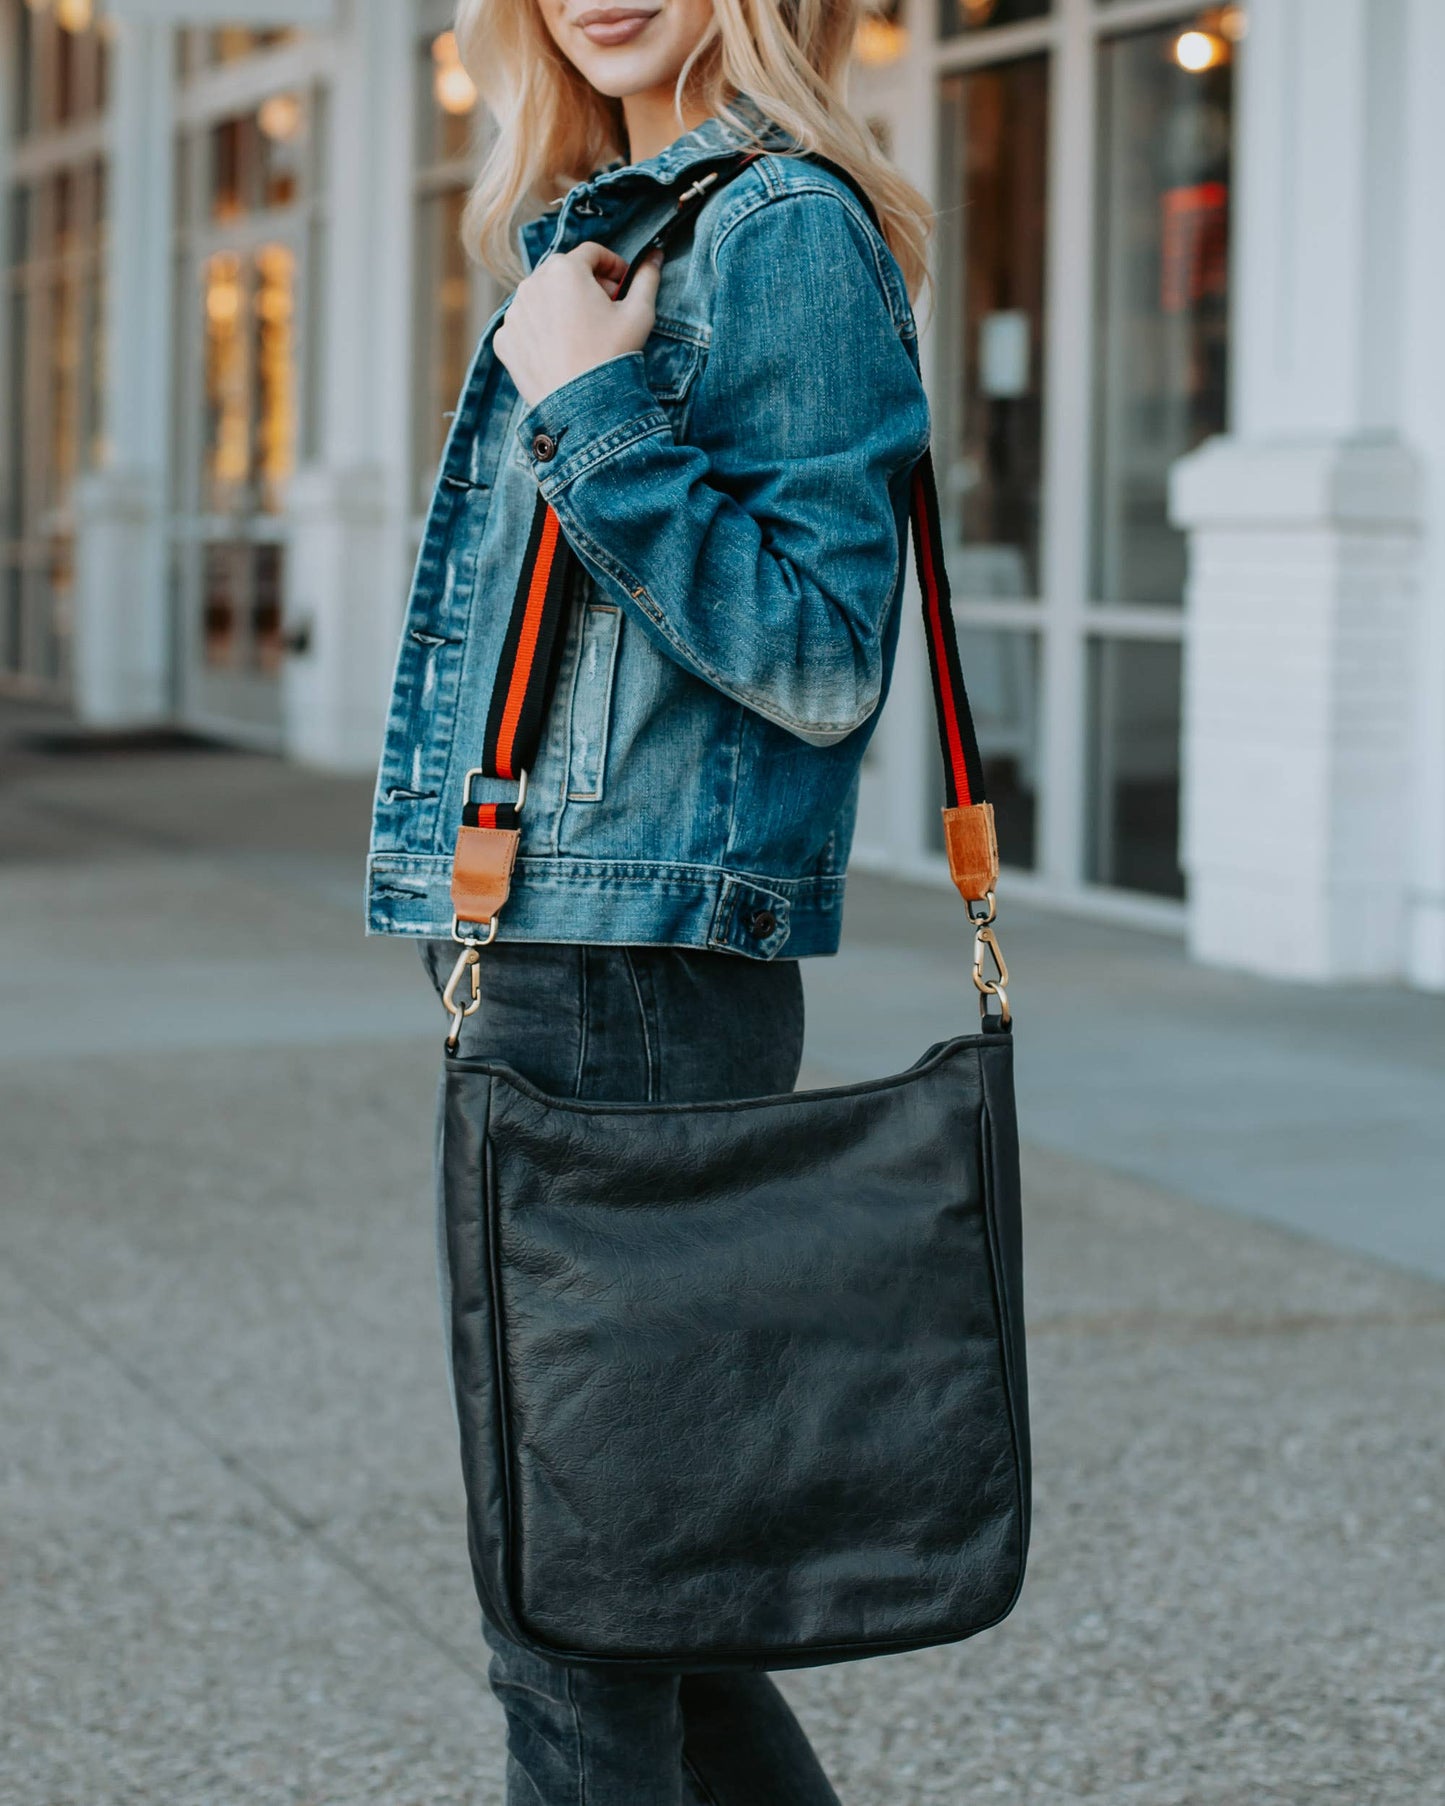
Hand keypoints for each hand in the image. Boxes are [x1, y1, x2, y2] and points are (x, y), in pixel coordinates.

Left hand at [494, 242, 664, 409]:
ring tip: (580, 333)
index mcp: (565, 269)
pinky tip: (558, 350)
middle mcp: (532, 284)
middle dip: (585, 285)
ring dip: (560, 306)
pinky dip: (539, 331)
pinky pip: (524, 326)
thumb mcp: (639, 313)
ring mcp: (514, 313)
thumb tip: (655, 256)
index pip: (591, 253)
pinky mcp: (504, 340)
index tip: (622, 283)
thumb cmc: (612, 355)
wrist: (584, 407)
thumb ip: (647, 278)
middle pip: (563, 273)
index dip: (612, 265)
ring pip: (541, 298)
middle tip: (604, 310)